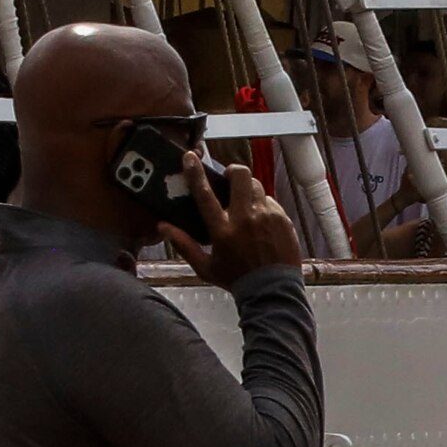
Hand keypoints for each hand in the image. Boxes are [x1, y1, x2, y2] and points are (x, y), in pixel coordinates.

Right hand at [175, 154, 304, 282]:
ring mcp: (267, 216)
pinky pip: (271, 201)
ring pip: (257, 186)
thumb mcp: (204, 266)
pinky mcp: (283, 218)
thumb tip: (163, 227)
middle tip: (228, 177)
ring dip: (247, 189)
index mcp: (222, 229)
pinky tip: (259, 220)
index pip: (205, 194)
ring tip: (243, 203)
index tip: (190, 157)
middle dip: (233, 170)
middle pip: (241, 176)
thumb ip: (183, 244)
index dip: (195, 172)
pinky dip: (262, 205)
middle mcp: (245, 218)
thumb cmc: (235, 278)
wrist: (273, 288)